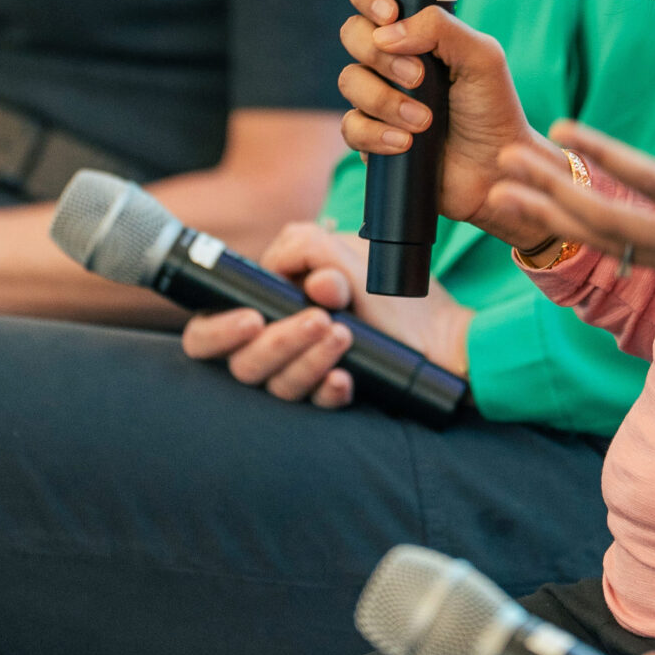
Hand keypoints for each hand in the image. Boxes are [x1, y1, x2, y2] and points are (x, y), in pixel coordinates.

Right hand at [180, 223, 473, 405]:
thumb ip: (308, 249)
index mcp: (266, 307)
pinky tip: (345, 377)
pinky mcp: (331, 396)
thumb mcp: (350, 256)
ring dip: (308, 358)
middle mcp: (276, 346)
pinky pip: (316, 405)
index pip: (209, 331)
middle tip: (317, 320)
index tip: (253, 319)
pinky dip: (329, 388)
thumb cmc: (391, 289)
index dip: (218, 330)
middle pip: (243, 364)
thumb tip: (283, 269)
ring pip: (278, 385)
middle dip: (277, 342)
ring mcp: (303, 374)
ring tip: (342, 333)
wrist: (445, 333)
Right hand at [338, 0, 570, 250]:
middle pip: (351, 34)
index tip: (389, 15)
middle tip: (419, 77)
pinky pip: (350, 127)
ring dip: (385, 99)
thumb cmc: (493, 108)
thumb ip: (441, 28)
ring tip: (423, 121)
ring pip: (349, 81)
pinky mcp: (371, 136)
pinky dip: (376, 133)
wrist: (496, 168)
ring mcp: (378, 97)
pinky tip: (405, 143)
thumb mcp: (482, 57)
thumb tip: (387, 32)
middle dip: (379, 54)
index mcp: (415, 31)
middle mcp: (391, 59)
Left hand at [489, 122, 654, 379]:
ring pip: (603, 238)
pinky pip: (617, 250)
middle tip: (501, 160)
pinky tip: (553, 216)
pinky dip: (579, 231)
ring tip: (501, 191)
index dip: (606, 155)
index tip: (562, 128)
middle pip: (604, 219)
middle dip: (550, 190)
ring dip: (551, 213)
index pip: (652, 184)